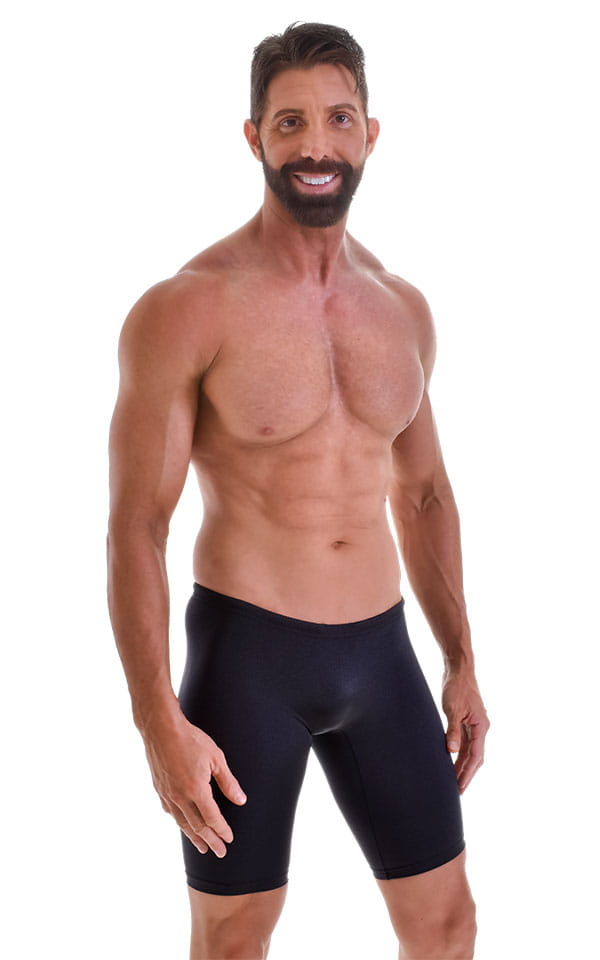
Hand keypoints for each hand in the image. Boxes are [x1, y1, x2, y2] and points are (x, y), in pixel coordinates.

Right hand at [142, 712, 246, 857]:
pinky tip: (183, 824)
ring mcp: (167, 794)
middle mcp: (180, 797)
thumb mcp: (216, 758)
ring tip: (202, 847)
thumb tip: (240, 800)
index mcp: (196, 790)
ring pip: (182, 822)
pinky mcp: (159, 789)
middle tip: (220, 852)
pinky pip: (170, 812)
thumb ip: (228, 782)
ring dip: (194, 837)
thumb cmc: (191, 739)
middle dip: (210, 840)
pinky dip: (179, 822)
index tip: (229, 839)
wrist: (161, 728)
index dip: (222, 830)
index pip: (212, 818)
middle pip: (197, 826)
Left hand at [442, 667, 489, 793]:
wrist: (458, 669)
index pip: (475, 757)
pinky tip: (452, 761)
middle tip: (457, 791)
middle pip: (475, 757)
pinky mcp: (467, 721)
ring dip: (462, 765)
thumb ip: (452, 731)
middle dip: (466, 774)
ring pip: (470, 751)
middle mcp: (481, 728)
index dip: (467, 773)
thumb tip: (451, 751)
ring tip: (453, 781)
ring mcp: (475, 725)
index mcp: (481, 726)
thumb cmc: (456, 687)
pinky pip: (465, 742)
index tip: (460, 788)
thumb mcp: (453, 709)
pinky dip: (459, 753)